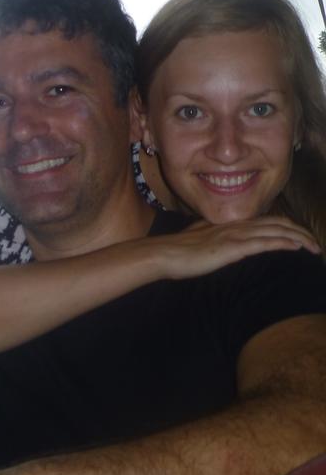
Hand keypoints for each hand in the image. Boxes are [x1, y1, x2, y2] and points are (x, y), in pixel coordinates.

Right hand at [147, 216, 319, 280]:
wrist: (164, 254)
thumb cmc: (177, 252)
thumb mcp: (200, 241)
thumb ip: (215, 239)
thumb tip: (223, 244)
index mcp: (229, 224)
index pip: (266, 220)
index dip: (286, 226)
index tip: (299, 237)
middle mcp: (235, 225)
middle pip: (277, 223)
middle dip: (299, 231)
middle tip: (314, 242)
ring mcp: (235, 235)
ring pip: (275, 231)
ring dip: (299, 238)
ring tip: (314, 246)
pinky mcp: (233, 247)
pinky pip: (265, 243)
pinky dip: (284, 243)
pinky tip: (297, 248)